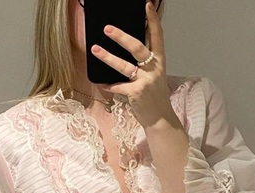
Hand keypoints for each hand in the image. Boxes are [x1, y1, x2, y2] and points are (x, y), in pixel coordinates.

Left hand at [91, 1, 174, 128]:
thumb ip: (146, 63)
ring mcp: (145, 81)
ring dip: (107, 57)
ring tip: (95, 49)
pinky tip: (101, 83)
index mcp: (160, 62)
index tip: (147, 6)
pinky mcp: (135, 93)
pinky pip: (117, 86)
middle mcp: (154, 69)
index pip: (158, 37)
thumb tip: (128, 46)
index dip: (153, 20)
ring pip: (123, 66)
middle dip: (121, 37)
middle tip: (107, 28)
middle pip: (137, 48)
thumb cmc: (155, 97)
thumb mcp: (155, 76)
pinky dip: (109, 85)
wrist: (160, 119)